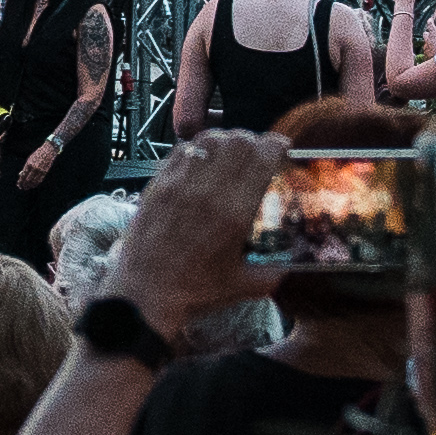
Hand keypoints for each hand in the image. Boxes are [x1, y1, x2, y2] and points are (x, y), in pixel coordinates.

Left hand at [108, 128, 272, 330]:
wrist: (143, 295)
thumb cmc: (193, 292)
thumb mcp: (247, 286)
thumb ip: (276, 269)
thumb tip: (293, 256)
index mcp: (233, 212)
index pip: (261, 155)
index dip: (277, 146)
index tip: (282, 149)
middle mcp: (206, 190)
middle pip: (237, 140)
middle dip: (254, 142)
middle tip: (259, 154)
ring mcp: (178, 183)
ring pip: (209, 139)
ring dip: (226, 142)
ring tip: (231, 156)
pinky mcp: (157, 184)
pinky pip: (183, 150)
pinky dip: (199, 149)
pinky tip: (204, 164)